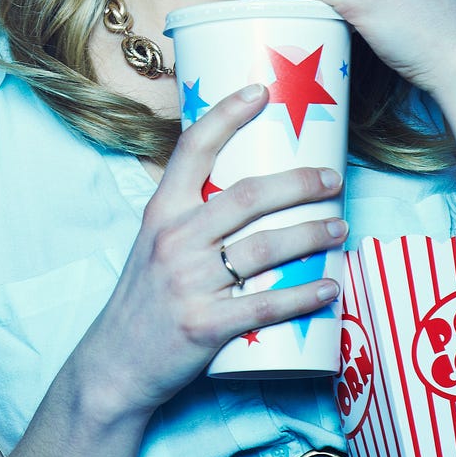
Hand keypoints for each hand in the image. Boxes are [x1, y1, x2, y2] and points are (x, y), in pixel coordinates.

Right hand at [73, 85, 344, 419]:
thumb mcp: (154, 247)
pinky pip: (266, 306)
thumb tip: (252, 194)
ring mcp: (188, 283)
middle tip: (332, 179)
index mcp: (161, 213)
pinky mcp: (204, 326)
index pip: (193, 149)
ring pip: (264, 248)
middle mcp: (173, 241)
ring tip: (341, 228)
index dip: (227, 115)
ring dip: (312, 235)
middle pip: (247, 197)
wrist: (114, 365)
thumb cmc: (143, 302)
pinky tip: (330, 287)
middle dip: (299, 182)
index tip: (260, 91)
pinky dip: (304, 295)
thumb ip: (193, 219)